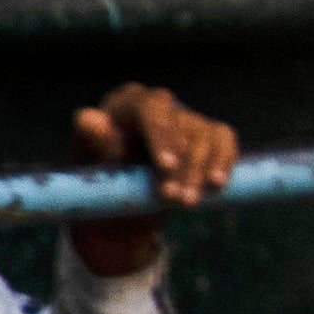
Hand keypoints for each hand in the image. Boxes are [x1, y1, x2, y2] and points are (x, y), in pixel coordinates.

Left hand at [57, 82, 240, 279]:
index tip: (166, 167)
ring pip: (203, 138)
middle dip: (181, 165)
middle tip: (174, 198)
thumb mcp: (92, 167)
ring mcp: (186, 118)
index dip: (161, 136)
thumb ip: (94, 144)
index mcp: (125, 104)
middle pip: (180, 125)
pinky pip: (223, 141)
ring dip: (197, 173)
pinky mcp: (209, 133)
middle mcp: (158, 104)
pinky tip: (216, 184)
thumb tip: (90, 120)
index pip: (148, 110)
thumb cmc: (104, 184)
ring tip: (187, 203)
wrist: (124, 209)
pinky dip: (223, 162)